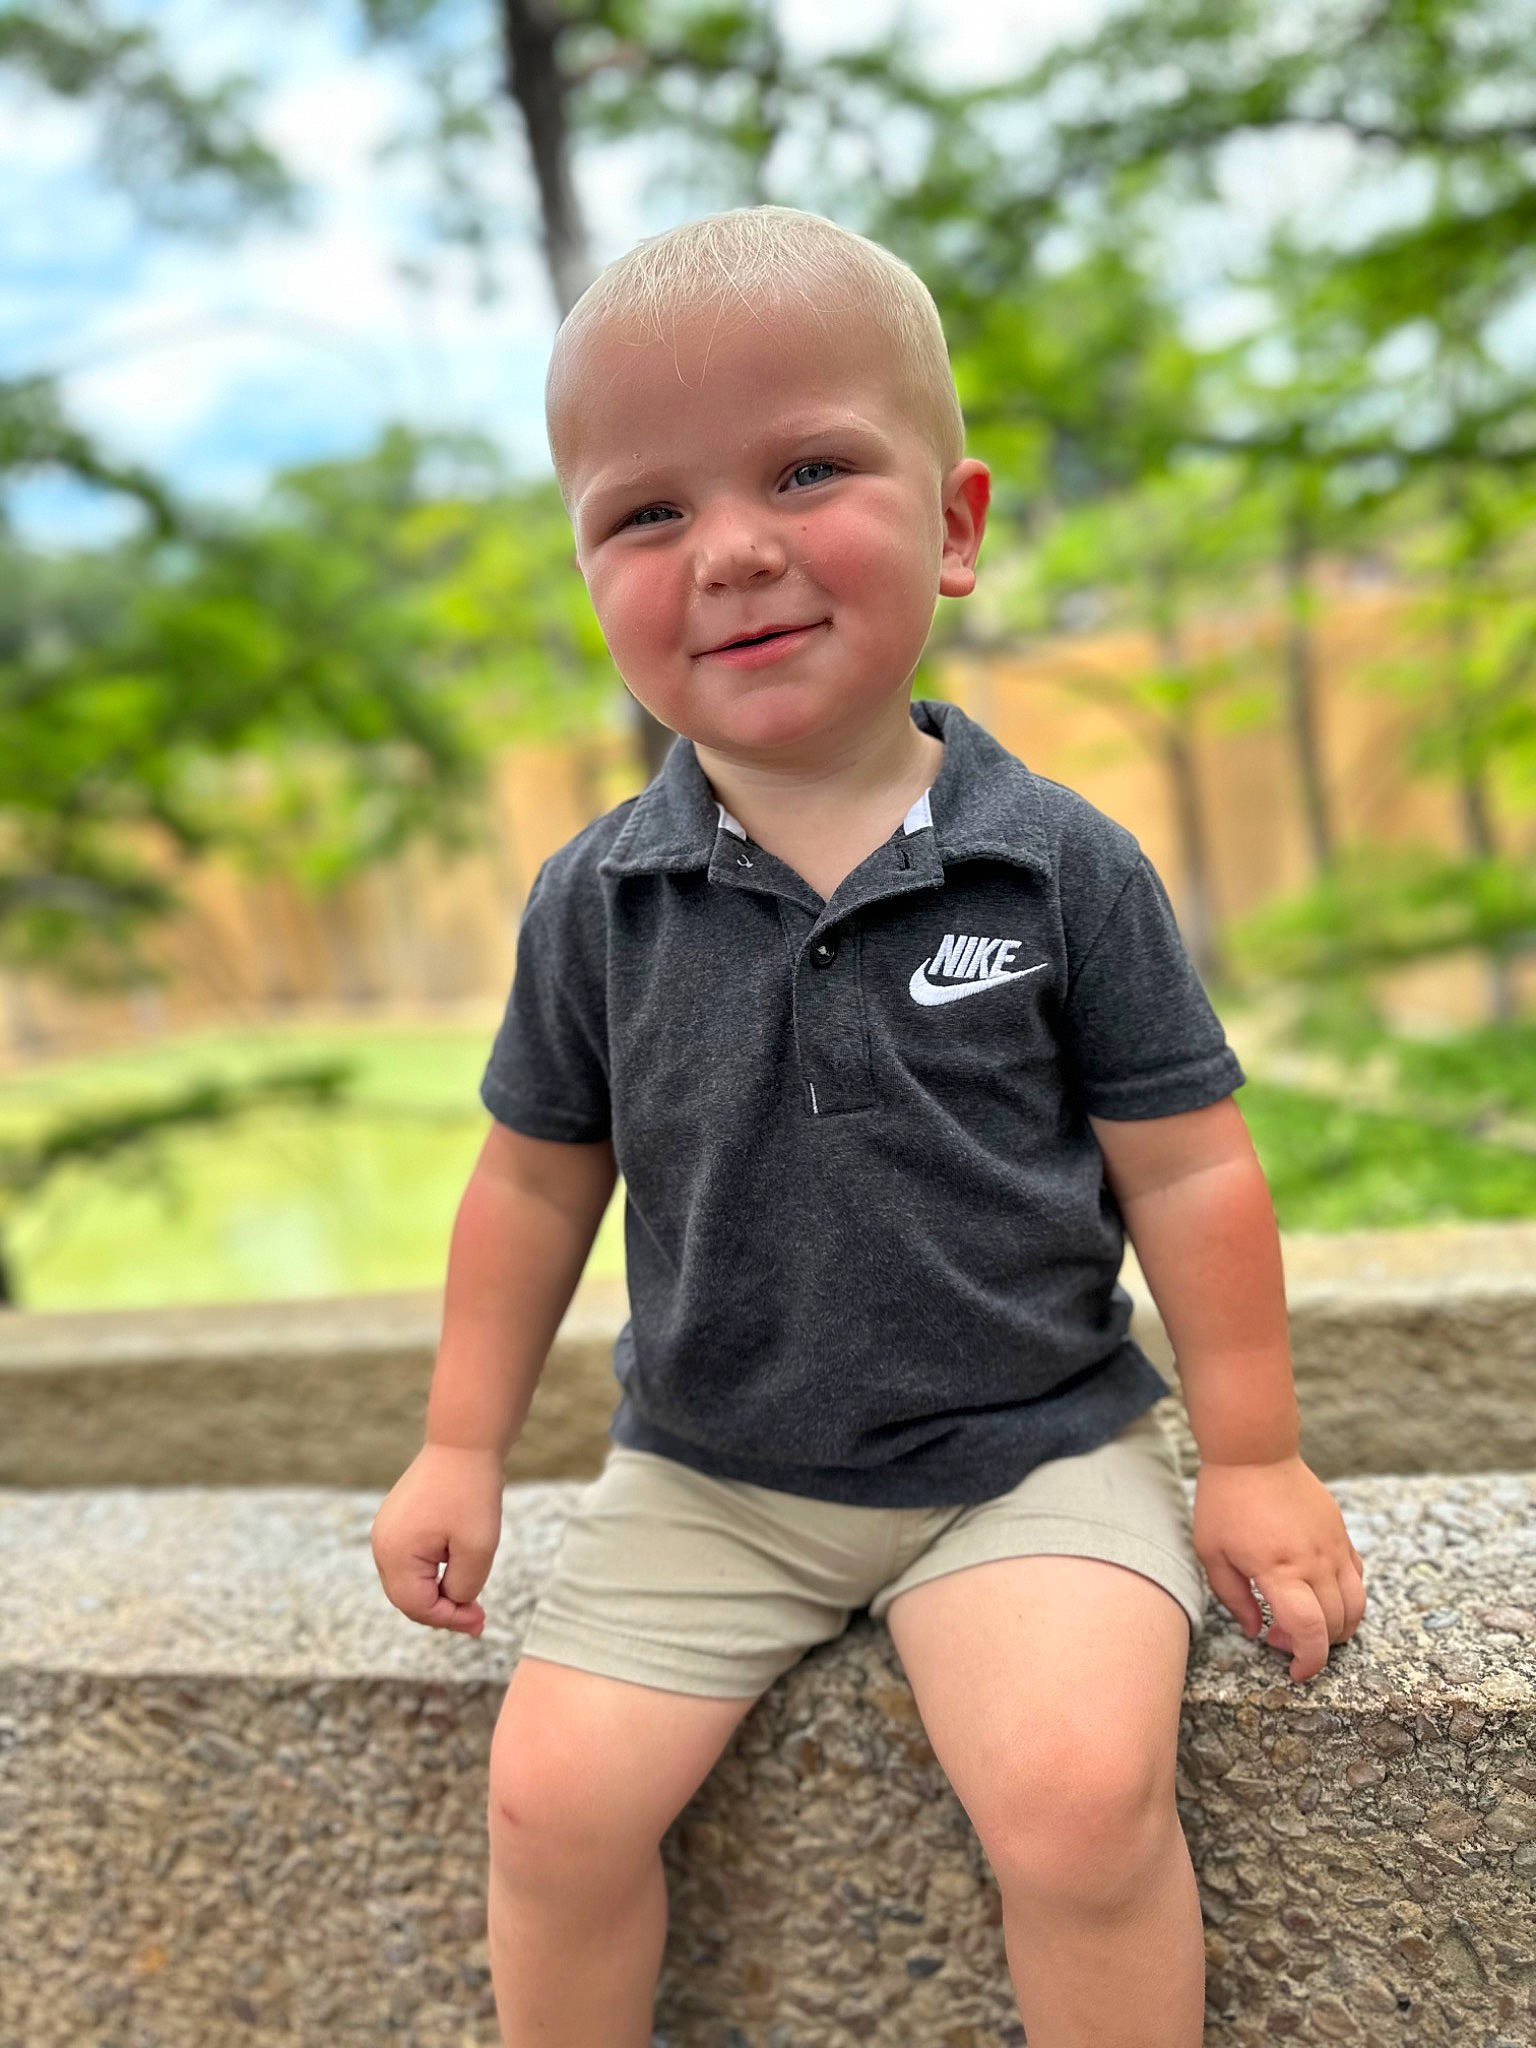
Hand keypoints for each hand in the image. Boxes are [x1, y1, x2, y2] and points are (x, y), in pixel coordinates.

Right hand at [371, 1442, 504, 1636]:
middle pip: (408, 1598)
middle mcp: (382, 1545)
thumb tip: (453, 1602)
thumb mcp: (477, 1549)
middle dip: (443, 1611)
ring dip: (438, 1593)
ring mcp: (386, 1531)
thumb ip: (462, 1587)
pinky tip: (457, 1574)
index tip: (480, 1622)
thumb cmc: (472, 1493)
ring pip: (410, 1581)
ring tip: (470, 1600)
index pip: (418, 1607)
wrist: (464, 1443)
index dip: (450, 1620)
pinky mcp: (397, 1521)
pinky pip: (411, 1560)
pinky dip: (433, 1573)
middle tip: (478, 1618)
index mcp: (394, 1554)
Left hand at [1193, 1455, 1366, 1682]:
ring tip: (1304, 1621)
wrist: (1253, 1451)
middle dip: (1314, 1647)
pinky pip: (1357, 1578)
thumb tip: (1256, 1631)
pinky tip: (1319, 1593)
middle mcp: (1314, 1562)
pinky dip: (1347, 1598)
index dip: (1308, 1662)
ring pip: (1356, 1606)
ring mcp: (1333, 1547)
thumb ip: (1234, 1599)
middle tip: (1279, 1636)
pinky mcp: (1341, 1534)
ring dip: (1338, 1628)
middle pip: (1336, 1625)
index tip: (1295, 1673)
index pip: (1309, 1632)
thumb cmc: (1224, 1500)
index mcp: (1279, 1570)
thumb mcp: (1211, 1552)